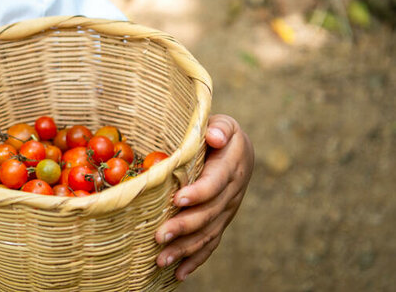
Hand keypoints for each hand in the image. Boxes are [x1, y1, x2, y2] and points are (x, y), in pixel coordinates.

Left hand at [154, 113, 253, 279]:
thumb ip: (218, 128)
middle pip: (209, 214)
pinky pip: (211, 243)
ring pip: (208, 233)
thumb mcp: (222, 122)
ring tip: (161, 260)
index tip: (177, 200)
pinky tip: (178, 274)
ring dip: (185, 249)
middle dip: (184, 227)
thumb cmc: (219, 131)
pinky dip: (195, 260)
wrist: (237, 146)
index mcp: (233, 166)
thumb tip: (214, 136)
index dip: (199, 193)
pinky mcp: (221, 220)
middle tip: (159, 236)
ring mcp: (228, 210)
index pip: (216, 183)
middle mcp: (233, 192)